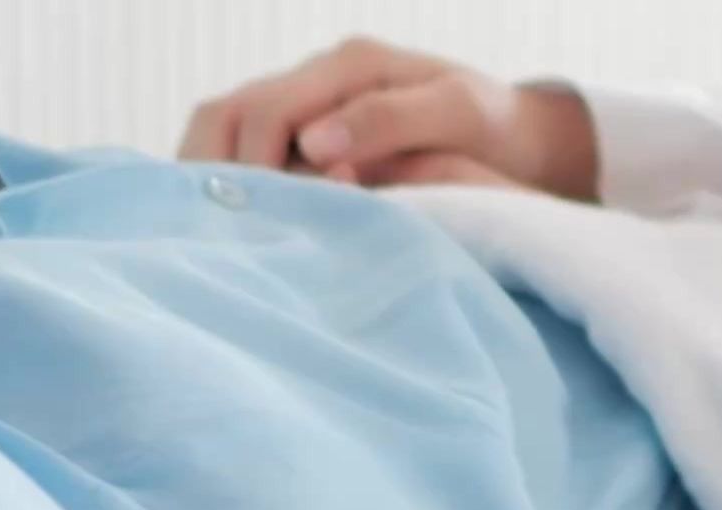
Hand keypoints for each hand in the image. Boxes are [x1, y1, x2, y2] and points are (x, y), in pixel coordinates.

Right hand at [180, 37, 597, 198]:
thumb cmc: (490, 127)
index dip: (257, 168)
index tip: (272, 220)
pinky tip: (235, 223)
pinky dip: (227, 184)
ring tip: (216, 232)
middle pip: (224, 114)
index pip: (267, 111)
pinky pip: (241, 151)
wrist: (511, 135)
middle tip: (223, 232)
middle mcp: (316, 79)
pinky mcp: (303, 135)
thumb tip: (313, 145)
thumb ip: (388, 120)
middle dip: (214, 171)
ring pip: (221, 131)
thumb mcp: (457, 114)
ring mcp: (305, 105)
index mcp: (350, 66)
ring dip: (211, 177)